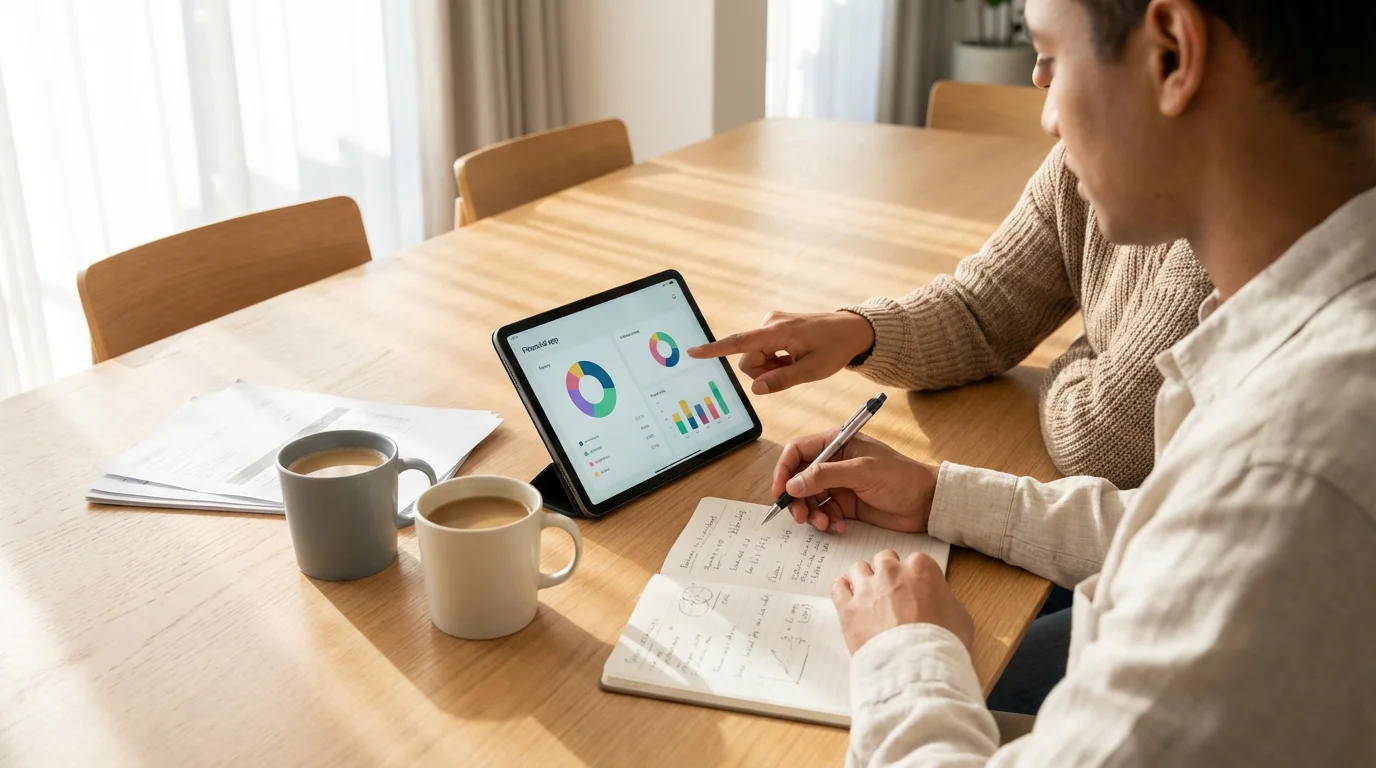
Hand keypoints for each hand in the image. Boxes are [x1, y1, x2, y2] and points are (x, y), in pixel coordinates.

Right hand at [686, 311, 874, 394]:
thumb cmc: (835, 348)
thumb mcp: (813, 370)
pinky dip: (777, 359)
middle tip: (792, 371)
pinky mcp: (775, 326)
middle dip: (764, 372)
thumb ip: (782, 380)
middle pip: (748, 359)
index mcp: (777, 332)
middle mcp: (769, 323)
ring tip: (796, 362)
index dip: (715, 349)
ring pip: (756, 356)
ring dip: (772, 366)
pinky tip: (795, 356)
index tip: (693, 352)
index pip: (739, 343)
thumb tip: (756, 389)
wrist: (852, 329)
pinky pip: (764, 350)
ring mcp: (771, 323)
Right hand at [773, 432, 936, 534]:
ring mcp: (839, 485)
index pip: (797, 452)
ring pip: (809, 499)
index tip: (781, 492)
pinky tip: (839, 527)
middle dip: (796, 499)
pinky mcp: (845, 505)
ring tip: (824, 524)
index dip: (784, 471)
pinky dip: (826, 522)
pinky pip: (824, 513)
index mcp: (836, 443)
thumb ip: (825, 476)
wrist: (927, 503)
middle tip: (801, 517)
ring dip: (811, 514)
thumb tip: (792, 484)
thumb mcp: (862, 472)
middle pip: (799, 479)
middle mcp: (834, 463)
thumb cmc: (901, 478)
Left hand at [832, 550, 974, 654]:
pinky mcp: (848, 608)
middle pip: (885, 559)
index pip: (915, 561)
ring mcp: (866, 588)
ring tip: (869, 596)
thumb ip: (945, 600)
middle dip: (888, 573)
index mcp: (921, 568)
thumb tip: (938, 602)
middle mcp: (891, 571)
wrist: (915, 665)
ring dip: (864, 579)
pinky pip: (838, 588)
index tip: (915, 589)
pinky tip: (847, 598)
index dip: (915, 577)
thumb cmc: (942, 642)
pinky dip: (842, 590)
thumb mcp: (960, 616)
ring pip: (859, 569)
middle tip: (893, 593)